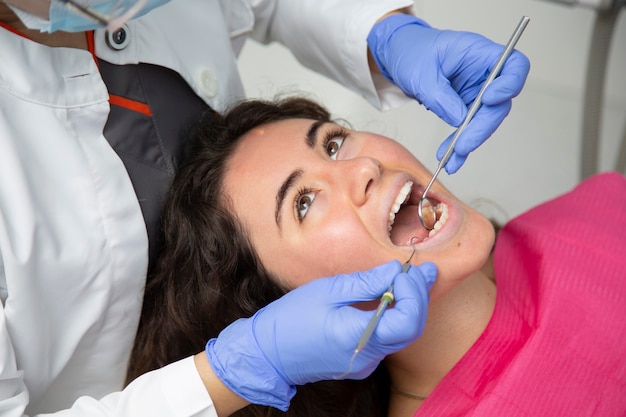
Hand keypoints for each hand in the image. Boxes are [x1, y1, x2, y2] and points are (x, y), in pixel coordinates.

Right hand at [205, 261, 436, 410]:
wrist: (267, 353)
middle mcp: (366, 356)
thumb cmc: (290, 319)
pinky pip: (387, 339)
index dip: (414, 294)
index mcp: (357, 336)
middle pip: (411, 329)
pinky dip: (395, 317)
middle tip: (424, 270)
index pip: (408, 321)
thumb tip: (396, 270)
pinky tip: (393, 298)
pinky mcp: (360, 362)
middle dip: (419, 297)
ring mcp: (364, 363)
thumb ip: (366, 282)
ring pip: (402, 335)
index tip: (405, 272)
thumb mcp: (327, 291)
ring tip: (412, 279)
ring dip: (410, 306)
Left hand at [368, 14, 529, 172]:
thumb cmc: (412, 52)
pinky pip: (468, 128)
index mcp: (479, 52)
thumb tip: (460, 120)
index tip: (490, 99)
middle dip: (482, 127)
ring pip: (485, 120)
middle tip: (463, 145)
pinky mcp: (466, 107)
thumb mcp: (421, 72)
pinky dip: (459, 144)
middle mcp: (484, 73)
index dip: (509, 84)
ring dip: (470, 141)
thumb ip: (441, 96)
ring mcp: (476, 91)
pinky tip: (451, 159)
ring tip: (452, 159)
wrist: (400, 56)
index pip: (514, 65)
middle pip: (499, 102)